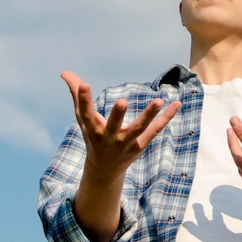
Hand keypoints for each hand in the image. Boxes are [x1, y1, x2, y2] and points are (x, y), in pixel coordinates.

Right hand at [61, 70, 180, 241]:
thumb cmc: (92, 136)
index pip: (85, 113)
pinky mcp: (140, 145)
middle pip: (113, 127)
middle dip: (117, 116)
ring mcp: (126, 143)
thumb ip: (76, 95)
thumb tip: (64, 72)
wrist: (104, 169)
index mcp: (91, 129)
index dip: (84, 99)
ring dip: (149, 116)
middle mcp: (108, 138)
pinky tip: (177, 104)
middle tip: (122, 102)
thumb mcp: (83, 118)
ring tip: (158, 101)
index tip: (83, 84)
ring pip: (139, 129)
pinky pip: (155, 130)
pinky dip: (166, 118)